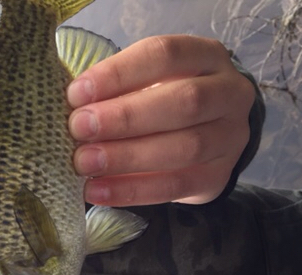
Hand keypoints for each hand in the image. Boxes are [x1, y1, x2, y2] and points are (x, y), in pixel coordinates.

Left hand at [67, 35, 255, 204]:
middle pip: (183, 102)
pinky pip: (175, 187)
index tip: (77, 93)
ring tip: (84, 163)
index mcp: (207, 57)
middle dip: (125, 117)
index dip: (119, 73)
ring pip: (184, 147)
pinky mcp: (217, 178)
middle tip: (79, 128)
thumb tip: (72, 107)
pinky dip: (131, 191)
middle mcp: (229, 94)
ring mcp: (229, 139)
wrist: (208, 137)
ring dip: (127, 156)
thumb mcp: (148, 82)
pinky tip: (97, 191)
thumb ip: (118, 90)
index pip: (165, 55)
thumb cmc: (164, 100)